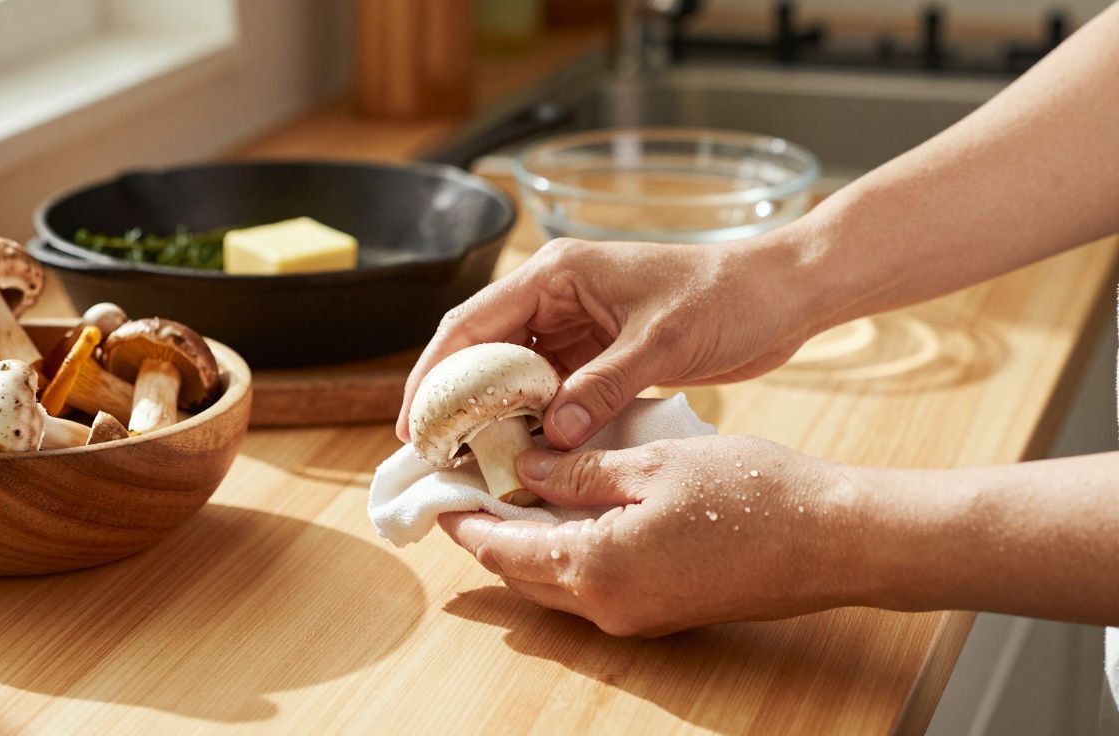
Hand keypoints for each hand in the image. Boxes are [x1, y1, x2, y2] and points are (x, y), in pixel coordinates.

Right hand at [396, 237, 820, 448]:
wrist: (779, 296)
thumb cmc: (725, 297)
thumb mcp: (661, 342)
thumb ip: (604, 386)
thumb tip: (554, 435)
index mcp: (556, 274)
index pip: (472, 324)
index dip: (435, 373)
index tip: (414, 423)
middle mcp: (555, 297)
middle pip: (482, 351)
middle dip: (454, 401)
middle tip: (433, 454)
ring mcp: (576, 327)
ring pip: (513, 375)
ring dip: (494, 416)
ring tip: (472, 464)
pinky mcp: (598, 354)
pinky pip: (551, 390)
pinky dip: (536, 422)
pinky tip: (526, 456)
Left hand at [438, 435, 862, 635]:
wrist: (832, 539)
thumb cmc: (752, 494)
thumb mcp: (652, 464)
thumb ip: (578, 472)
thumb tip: (525, 471)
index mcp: (595, 569)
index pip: (500, 551)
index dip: (464, 521)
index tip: (439, 492)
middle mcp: (608, 607)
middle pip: (521, 575)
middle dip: (489, 533)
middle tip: (469, 486)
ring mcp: (638, 616)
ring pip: (556, 583)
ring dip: (528, 544)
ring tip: (513, 490)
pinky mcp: (663, 611)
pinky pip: (593, 585)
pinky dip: (567, 551)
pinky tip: (569, 510)